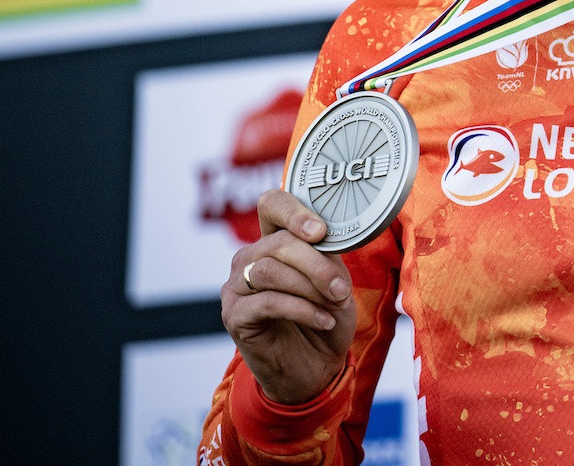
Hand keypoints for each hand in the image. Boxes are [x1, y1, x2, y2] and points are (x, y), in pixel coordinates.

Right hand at [220, 189, 356, 404]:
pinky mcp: (233, 315)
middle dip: (317, 265)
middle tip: (341, 287)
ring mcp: (236, 286)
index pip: (272, 205)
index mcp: (274, 241)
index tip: (321, 231)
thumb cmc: (326, 316)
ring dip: (310, 288)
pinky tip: (323, 320)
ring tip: (335, 304)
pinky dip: (302, 310)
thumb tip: (326, 240)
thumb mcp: (335, 281)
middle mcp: (249, 258)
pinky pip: (267, 302)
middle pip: (278, 243)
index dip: (293, 211)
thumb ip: (327, 257)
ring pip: (270, 271)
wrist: (315, 367)